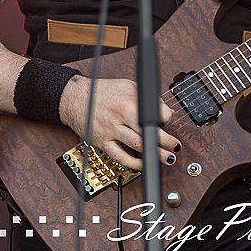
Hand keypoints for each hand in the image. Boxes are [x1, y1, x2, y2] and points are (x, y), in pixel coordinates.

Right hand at [58, 75, 180, 171]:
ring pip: (138, 146)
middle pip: (149, 132)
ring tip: (166, 158)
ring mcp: (112, 130)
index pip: (156, 113)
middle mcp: (121, 116)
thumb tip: (164, 112)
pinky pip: (120, 157)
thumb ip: (147, 99)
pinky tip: (143, 164)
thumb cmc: (103, 91)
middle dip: (166, 142)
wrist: (76, 97)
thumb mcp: (128, 86)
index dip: (167, 120)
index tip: (169, 124)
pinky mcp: (103, 142)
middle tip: (175, 147)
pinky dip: (133, 163)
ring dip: (155, 154)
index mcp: (130, 101)